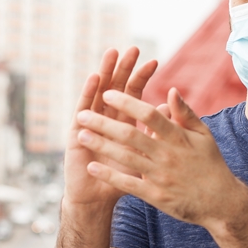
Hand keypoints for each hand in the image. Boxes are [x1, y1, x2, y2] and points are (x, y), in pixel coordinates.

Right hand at [63, 48, 157, 209]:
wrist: (97, 198)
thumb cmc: (122, 179)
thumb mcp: (143, 154)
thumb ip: (155, 131)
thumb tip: (169, 109)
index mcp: (123, 122)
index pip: (134, 95)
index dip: (142, 78)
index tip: (155, 62)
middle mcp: (106, 118)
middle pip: (116, 88)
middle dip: (124, 68)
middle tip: (133, 49)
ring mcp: (90, 122)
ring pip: (99, 93)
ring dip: (105, 73)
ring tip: (112, 53)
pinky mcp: (77, 130)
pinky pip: (83, 108)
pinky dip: (89, 92)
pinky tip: (94, 78)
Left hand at [75, 86, 246, 229]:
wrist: (222, 203)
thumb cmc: (211, 165)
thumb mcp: (204, 136)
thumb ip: (185, 114)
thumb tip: (170, 90)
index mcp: (178, 137)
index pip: (148, 114)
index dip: (126, 102)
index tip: (107, 93)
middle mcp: (167, 155)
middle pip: (130, 135)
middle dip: (104, 123)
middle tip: (82, 114)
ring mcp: (161, 176)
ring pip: (126, 158)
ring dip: (101, 145)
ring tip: (80, 135)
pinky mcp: (156, 196)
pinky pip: (128, 184)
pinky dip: (110, 175)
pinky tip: (92, 166)